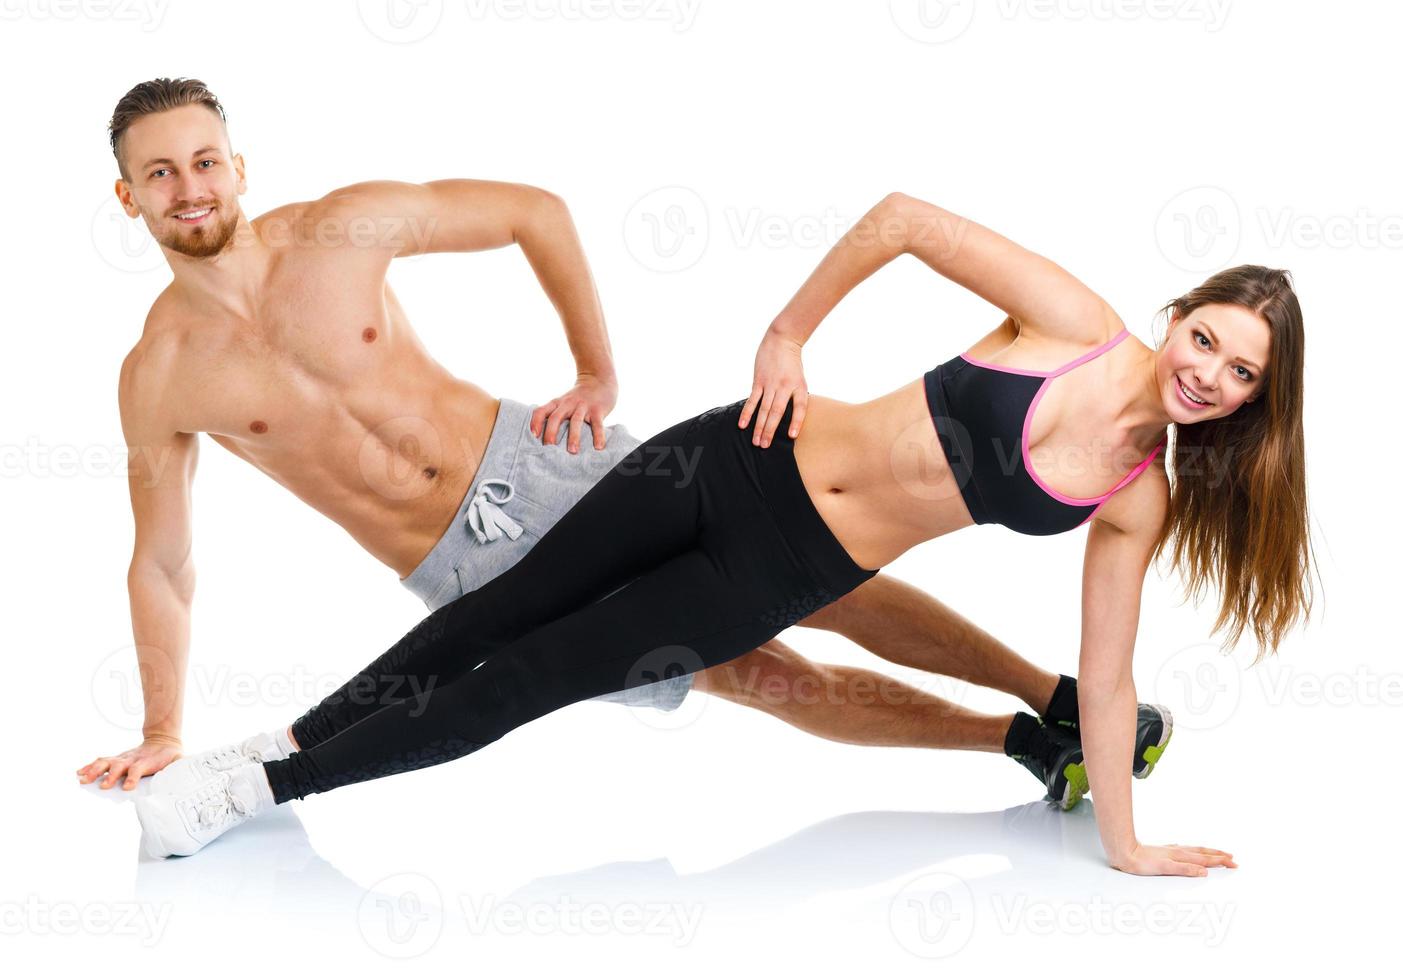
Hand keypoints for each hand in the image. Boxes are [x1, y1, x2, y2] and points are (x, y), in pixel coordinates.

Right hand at [77, 735, 182, 790]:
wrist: (163, 739)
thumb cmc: (169, 755)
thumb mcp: (179, 760)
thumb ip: (179, 768)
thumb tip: (184, 778)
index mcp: (146, 761)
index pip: (138, 769)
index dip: (133, 777)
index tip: (128, 787)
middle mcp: (131, 759)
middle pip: (119, 766)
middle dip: (111, 776)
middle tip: (104, 786)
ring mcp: (122, 758)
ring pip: (106, 762)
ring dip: (94, 771)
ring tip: (83, 780)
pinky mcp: (116, 758)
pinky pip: (101, 761)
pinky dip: (89, 766)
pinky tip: (79, 773)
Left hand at [530, 372, 618, 452]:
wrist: (598, 381)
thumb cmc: (577, 399)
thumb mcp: (563, 403)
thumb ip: (555, 417)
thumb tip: (545, 441)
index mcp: (557, 403)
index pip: (541, 411)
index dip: (535, 422)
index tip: (533, 437)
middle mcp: (568, 404)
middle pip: (556, 417)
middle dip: (551, 433)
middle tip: (549, 448)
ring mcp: (583, 406)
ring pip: (576, 421)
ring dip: (574, 437)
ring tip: (573, 451)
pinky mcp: (598, 410)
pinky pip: (597, 424)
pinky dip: (598, 436)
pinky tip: (598, 447)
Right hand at [740, 330, 806, 447]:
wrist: (782, 340)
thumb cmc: (792, 364)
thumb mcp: (799, 380)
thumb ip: (794, 397)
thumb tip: (788, 419)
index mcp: (799, 387)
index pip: (800, 407)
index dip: (797, 422)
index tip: (792, 436)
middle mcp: (785, 387)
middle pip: (777, 412)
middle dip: (770, 431)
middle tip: (765, 446)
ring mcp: (770, 384)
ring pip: (764, 409)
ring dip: (759, 426)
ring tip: (756, 442)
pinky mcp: (759, 381)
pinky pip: (752, 400)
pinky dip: (747, 413)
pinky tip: (742, 424)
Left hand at [1110, 842, 1236, 876]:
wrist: (1123, 852)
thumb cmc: (1141, 862)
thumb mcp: (1165, 868)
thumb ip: (1185, 869)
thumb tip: (1204, 872)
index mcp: (1180, 855)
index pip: (1205, 858)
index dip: (1220, 861)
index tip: (1234, 863)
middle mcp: (1177, 851)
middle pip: (1203, 852)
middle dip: (1218, 855)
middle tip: (1233, 858)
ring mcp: (1171, 850)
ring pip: (1195, 850)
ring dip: (1208, 852)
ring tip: (1217, 853)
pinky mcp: (1163, 851)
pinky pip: (1184, 850)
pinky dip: (1193, 851)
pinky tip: (1189, 850)